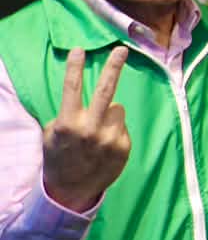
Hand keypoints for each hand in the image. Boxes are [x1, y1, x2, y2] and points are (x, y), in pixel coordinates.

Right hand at [41, 46, 130, 211]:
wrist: (72, 190)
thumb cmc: (59, 157)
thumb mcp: (52, 135)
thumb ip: (67, 115)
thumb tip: (86, 101)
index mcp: (69, 123)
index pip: (72, 89)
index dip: (74, 67)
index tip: (79, 49)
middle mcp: (91, 129)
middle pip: (105, 90)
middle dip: (114, 67)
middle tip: (121, 49)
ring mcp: (110, 138)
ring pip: (117, 108)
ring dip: (110, 113)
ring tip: (98, 131)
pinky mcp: (123, 146)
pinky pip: (122, 125)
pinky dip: (115, 129)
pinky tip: (104, 144)